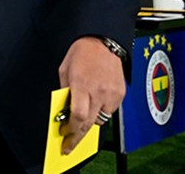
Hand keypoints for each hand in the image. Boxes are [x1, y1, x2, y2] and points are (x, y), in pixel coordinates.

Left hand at [58, 37, 125, 154]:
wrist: (104, 40)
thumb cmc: (83, 52)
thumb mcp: (65, 70)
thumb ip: (65, 91)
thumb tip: (64, 111)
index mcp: (82, 84)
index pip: (78, 116)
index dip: (71, 130)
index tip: (65, 135)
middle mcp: (99, 91)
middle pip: (89, 124)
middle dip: (78, 137)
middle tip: (70, 144)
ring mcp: (111, 94)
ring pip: (101, 120)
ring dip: (91, 121)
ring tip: (85, 113)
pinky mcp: (120, 93)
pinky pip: (110, 111)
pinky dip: (102, 111)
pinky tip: (96, 101)